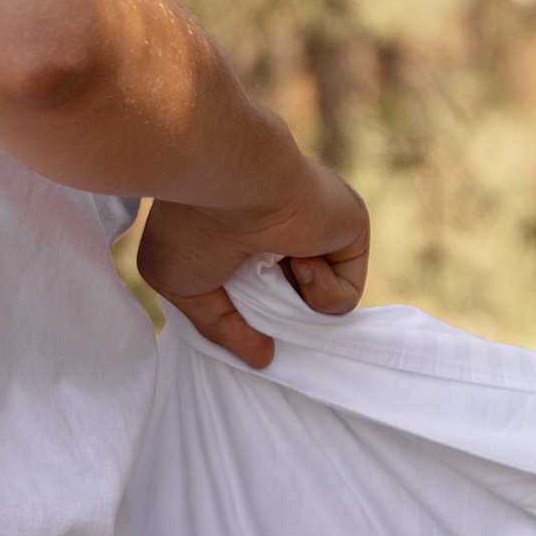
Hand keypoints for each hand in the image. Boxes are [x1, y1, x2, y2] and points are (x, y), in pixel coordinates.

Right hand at [137, 156, 369, 367]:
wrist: (228, 176)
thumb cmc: (190, 222)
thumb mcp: (183, 287)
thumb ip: (223, 329)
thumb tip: (262, 358)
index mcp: (246, 232)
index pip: (263, 287)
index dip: (253, 314)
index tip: (239, 328)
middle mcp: (286, 227)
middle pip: (293, 298)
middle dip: (276, 315)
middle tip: (256, 311)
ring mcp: (321, 228)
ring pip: (319, 300)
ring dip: (292, 301)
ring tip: (268, 270)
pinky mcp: (352, 228)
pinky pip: (345, 294)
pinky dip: (319, 292)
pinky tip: (297, 259)